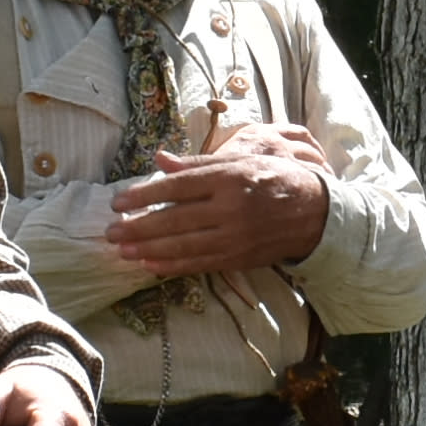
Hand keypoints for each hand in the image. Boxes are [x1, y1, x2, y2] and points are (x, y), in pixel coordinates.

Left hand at [101, 127, 331, 277]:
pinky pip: (199, 264)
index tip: (118, 202)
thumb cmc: (274, 178)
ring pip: (184, 246)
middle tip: (110, 232)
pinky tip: (150, 265)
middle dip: (139, 227)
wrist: (315, 213)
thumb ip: (198, 164)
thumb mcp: (240, 160)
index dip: (145, 195)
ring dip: (148, 250)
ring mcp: (235, 237)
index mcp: (229, 178)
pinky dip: (172, 266)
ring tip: (122, 250)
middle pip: (175, 220)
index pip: (178, 187)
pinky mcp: (238, 258)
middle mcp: (231, 209)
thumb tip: (160, 160)